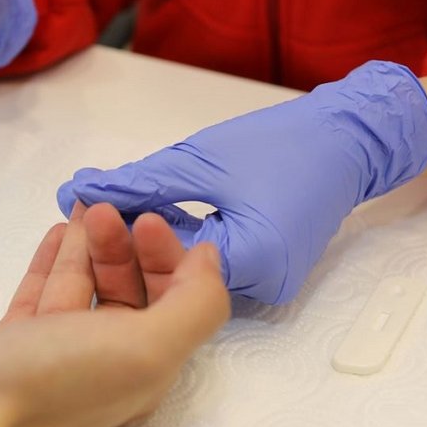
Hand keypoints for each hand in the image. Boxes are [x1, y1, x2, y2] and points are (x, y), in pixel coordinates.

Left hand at [57, 61, 426, 304]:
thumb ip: (137, 183)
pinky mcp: (259, 274)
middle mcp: (259, 289)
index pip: (163, 264)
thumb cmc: (282, 143)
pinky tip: (143, 216)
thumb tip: (76, 192)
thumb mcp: (199, 160)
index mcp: (250, 263)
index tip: (79, 212)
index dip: (115, 240)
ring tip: (107, 210)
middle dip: (125, 243)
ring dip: (146, 242)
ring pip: (184, 272)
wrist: (349, 138)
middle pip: (171, 276)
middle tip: (85, 209)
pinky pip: (203, 264)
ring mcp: (262, 286)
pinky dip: (174, 241)